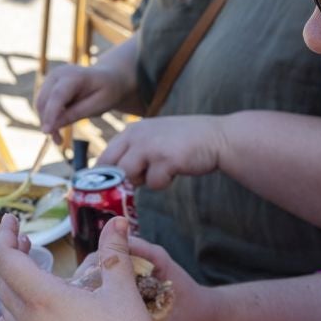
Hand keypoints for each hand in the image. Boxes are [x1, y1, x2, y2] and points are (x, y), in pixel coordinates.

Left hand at [0, 215, 186, 320]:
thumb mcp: (123, 289)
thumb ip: (115, 252)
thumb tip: (118, 222)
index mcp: (44, 298)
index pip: (5, 259)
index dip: (4, 236)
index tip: (12, 221)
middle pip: (4, 282)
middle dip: (11, 257)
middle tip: (26, 243)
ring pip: (5, 309)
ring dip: (11, 286)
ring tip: (27, 274)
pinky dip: (8, 320)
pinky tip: (16, 318)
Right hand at [35, 61, 131, 134]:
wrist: (108, 78)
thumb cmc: (107, 92)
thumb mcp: (99, 105)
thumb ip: (76, 113)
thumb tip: (53, 126)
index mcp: (75, 75)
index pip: (58, 95)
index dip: (51, 114)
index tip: (46, 132)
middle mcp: (58, 74)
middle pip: (44, 101)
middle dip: (48, 122)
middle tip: (59, 142)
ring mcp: (51, 78)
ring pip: (40, 104)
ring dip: (46, 122)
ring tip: (59, 139)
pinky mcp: (48, 85)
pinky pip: (43, 104)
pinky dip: (48, 118)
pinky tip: (58, 129)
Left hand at [97, 116, 227, 189]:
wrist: (218, 137)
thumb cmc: (185, 141)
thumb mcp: (153, 138)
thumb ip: (134, 152)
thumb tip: (115, 178)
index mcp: (131, 131)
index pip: (104, 157)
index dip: (102, 177)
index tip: (107, 189)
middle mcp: (136, 136)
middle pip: (112, 169)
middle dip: (120, 181)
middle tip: (137, 183)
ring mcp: (149, 147)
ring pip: (129, 177)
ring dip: (144, 180)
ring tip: (163, 169)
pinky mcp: (164, 159)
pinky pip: (153, 183)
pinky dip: (164, 182)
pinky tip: (176, 170)